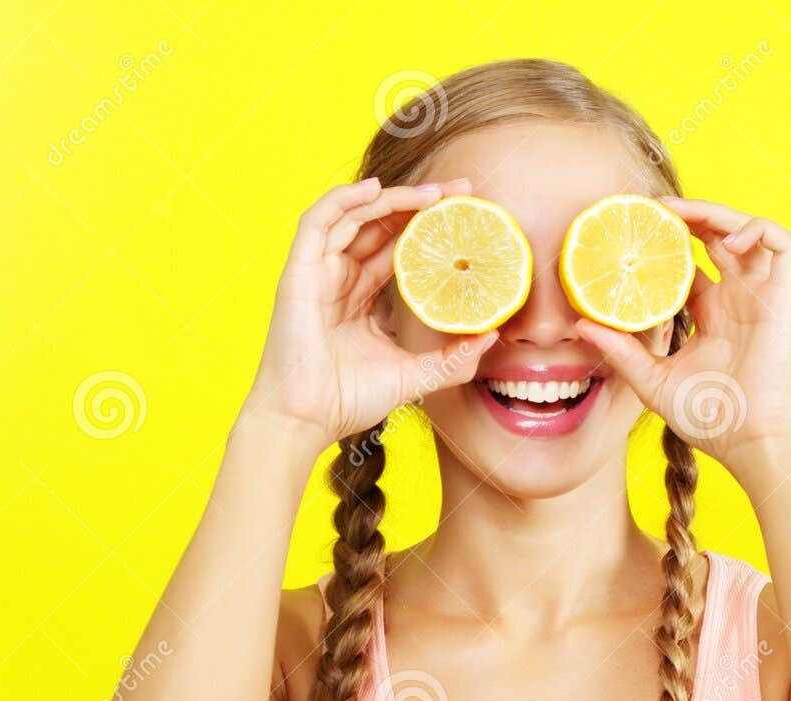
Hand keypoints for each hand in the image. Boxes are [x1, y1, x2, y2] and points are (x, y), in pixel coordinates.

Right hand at [242, 177, 498, 442]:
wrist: (306, 419)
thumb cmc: (348, 400)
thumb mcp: (414, 376)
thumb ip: (451, 359)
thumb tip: (491, 338)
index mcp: (362, 297)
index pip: (399, 248)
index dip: (430, 227)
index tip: (468, 215)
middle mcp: (341, 278)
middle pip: (382, 225)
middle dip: (421, 203)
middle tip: (462, 191)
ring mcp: (319, 272)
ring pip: (355, 217)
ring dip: (393, 198)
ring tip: (433, 192)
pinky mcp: (298, 272)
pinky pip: (319, 222)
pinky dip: (344, 200)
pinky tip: (376, 190)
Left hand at [576, 197, 790, 475]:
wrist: (750, 441)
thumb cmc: (710, 418)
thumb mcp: (652, 380)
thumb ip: (621, 351)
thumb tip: (579, 326)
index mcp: (710, 314)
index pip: (687, 263)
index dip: (664, 242)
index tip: (631, 231)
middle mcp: (736, 298)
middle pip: (714, 236)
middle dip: (686, 215)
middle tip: (649, 210)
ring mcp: (761, 294)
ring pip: (747, 230)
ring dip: (716, 212)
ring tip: (678, 213)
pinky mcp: (784, 296)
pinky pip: (784, 243)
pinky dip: (758, 229)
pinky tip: (725, 240)